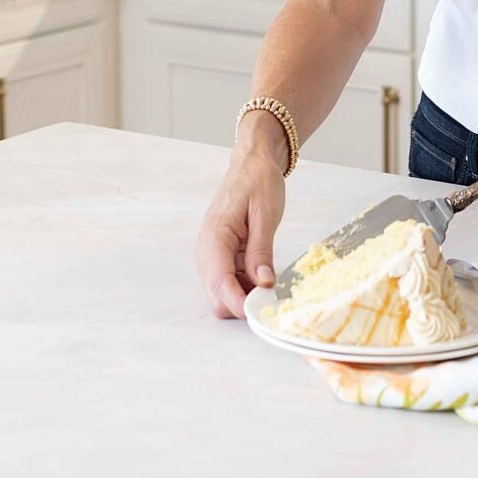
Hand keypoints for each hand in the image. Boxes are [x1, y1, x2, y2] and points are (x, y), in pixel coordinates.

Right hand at [194, 138, 286, 318]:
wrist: (252, 163)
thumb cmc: (258, 182)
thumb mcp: (265, 214)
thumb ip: (262, 250)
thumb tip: (263, 284)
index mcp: (214, 237)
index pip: (220, 282)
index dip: (237, 302)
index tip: (258, 314)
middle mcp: (206, 250)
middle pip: (216, 295)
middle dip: (241, 303)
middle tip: (272, 298)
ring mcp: (211, 255)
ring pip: (222, 292)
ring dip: (244, 295)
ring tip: (270, 281)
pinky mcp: (221, 256)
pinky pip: (229, 281)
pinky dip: (245, 285)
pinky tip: (263, 274)